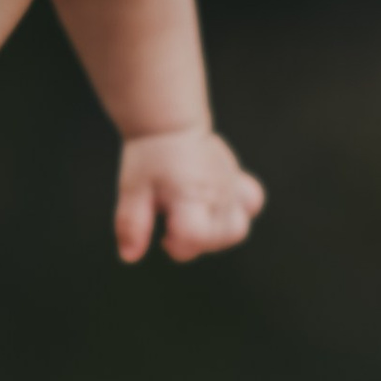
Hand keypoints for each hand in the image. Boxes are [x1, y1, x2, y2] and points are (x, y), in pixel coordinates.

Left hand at [115, 126, 266, 263]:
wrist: (170, 124)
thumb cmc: (150, 156)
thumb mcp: (132, 190)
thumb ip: (131, 225)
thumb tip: (129, 256)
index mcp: (189, 196)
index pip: (195, 236)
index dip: (178, 246)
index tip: (163, 234)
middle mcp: (215, 193)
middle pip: (219, 239)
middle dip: (195, 243)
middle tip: (175, 224)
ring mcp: (230, 187)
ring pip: (237, 229)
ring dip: (215, 234)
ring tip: (194, 219)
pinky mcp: (237, 180)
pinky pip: (251, 203)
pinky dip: (237, 212)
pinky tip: (216, 207)